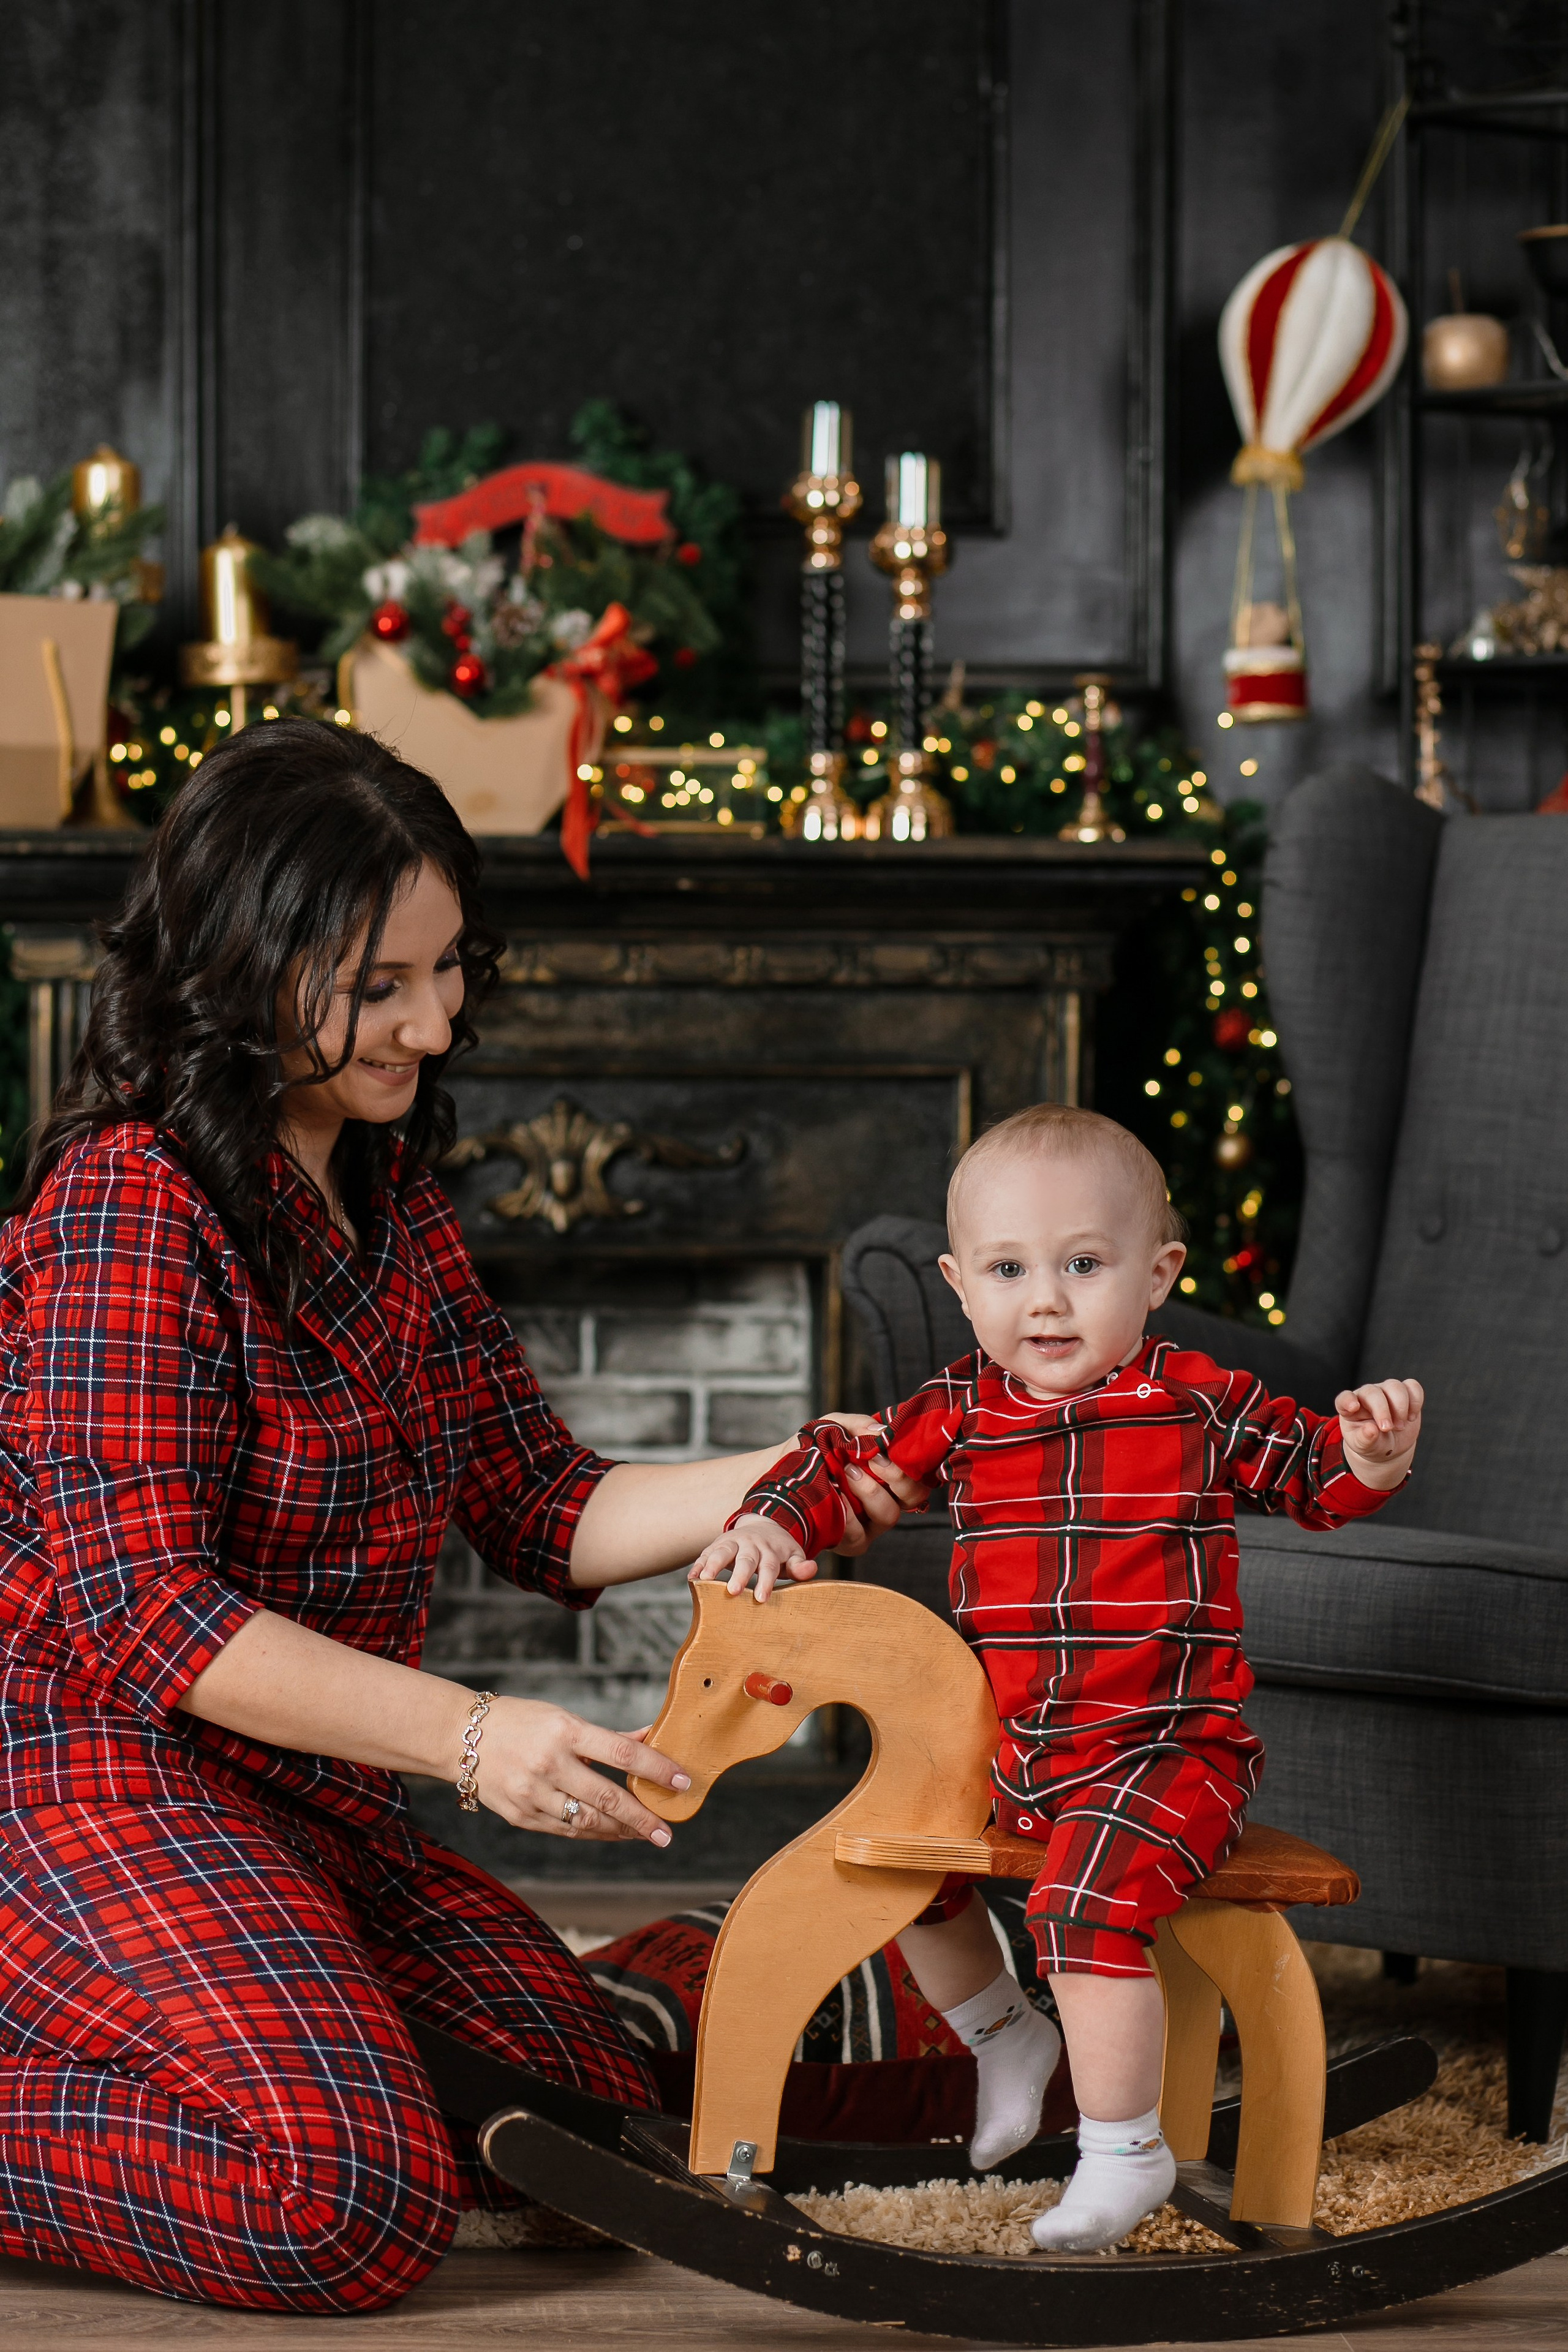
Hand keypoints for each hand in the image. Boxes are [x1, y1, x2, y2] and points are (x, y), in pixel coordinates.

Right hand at [469, 1696, 690, 1844]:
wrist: (461, 1738)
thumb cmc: (521, 1722)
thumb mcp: (564, 1718)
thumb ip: (608, 1736)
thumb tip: (651, 1738)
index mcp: (565, 1731)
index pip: (622, 1754)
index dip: (656, 1769)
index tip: (682, 1781)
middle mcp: (550, 1764)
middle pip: (608, 1798)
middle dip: (643, 1819)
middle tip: (668, 1832)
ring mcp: (533, 1794)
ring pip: (587, 1822)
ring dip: (621, 1831)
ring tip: (645, 1834)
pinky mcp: (521, 1816)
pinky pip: (565, 1830)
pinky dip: (592, 1833)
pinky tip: (612, 1832)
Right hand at [690, 1513, 816, 1601]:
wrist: (762, 1525)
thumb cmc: (778, 1549)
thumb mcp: (792, 1555)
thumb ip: (800, 1565)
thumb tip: (812, 1569)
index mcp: (769, 1550)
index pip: (768, 1566)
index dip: (765, 1582)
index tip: (761, 1599)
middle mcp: (750, 1545)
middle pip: (745, 1560)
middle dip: (739, 1575)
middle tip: (734, 1591)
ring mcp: (731, 1543)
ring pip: (722, 1552)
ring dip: (713, 1566)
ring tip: (704, 1580)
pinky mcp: (716, 1544)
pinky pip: (706, 1554)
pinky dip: (698, 1565)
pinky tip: (692, 1577)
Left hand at [816, 1412, 930, 1554]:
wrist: (780, 1471)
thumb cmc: (812, 1450)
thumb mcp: (831, 1428)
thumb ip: (856, 1425)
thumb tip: (880, 1432)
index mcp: (888, 1478)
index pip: (918, 1477)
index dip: (910, 1467)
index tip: (885, 1451)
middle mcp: (885, 1502)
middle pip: (912, 1498)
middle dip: (896, 1478)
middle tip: (872, 1460)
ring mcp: (869, 1524)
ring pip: (888, 1515)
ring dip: (870, 1491)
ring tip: (846, 1472)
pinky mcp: (849, 1542)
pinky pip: (858, 1534)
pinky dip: (847, 1514)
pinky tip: (833, 1496)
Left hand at [1335, 1377, 1423, 1489]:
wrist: (1390, 1446)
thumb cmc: (1372, 1444)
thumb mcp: (1364, 1446)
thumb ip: (1364, 1439)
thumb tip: (1371, 1429)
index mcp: (1349, 1409)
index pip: (1344, 1398)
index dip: (1347, 1400)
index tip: (1353, 1408)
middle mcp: (1366, 1396)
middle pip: (1373, 1392)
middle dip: (1382, 1411)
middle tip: (1387, 1429)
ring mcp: (1385, 1392)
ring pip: (1394, 1386)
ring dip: (1400, 1407)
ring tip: (1400, 1427)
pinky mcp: (1405, 1393)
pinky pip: (1412, 1386)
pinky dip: (1415, 1401)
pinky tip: (1411, 1417)